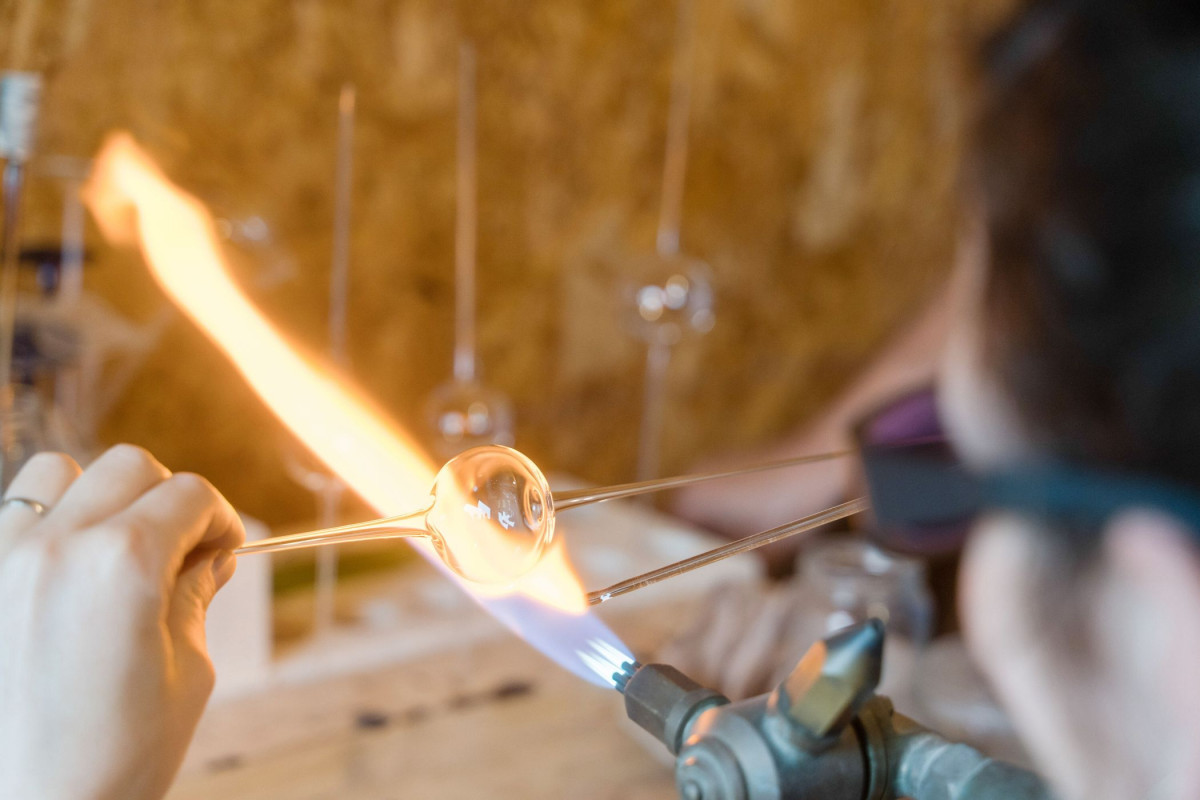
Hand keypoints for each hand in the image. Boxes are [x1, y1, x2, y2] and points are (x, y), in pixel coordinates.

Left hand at [0, 445, 244, 799]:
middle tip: (179, 549)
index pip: (189, 494)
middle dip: (165, 500)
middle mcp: (55, 548)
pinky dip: (43, 528)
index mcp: (121, 565)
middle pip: (128, 468)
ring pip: (56, 474)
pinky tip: (61, 577)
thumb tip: (210, 557)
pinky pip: (8, 518)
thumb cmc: (113, 761)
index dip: (220, 518)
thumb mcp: (186, 674)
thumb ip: (194, 597)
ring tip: (110, 550)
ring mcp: (1, 563)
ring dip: (95, 498)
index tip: (223, 548)